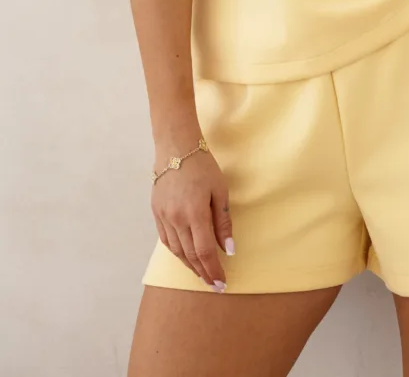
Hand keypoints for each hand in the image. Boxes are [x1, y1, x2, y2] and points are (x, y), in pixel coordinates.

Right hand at [151, 137, 233, 290]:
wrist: (176, 148)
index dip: (213, 270)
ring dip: (189, 265)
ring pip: (176, 250)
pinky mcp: (156, 213)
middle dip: (203, 272)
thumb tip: (228, 249)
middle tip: (213, 284)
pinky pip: (166, 240)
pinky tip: (185, 256)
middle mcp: (176, 219)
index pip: (204, 251)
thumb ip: (223, 222)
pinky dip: (176, 252)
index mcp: (194, 213)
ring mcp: (163, 217)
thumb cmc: (203, 166)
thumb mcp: (220, 191)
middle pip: (190, 255)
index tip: (221, 283)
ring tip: (201, 274)